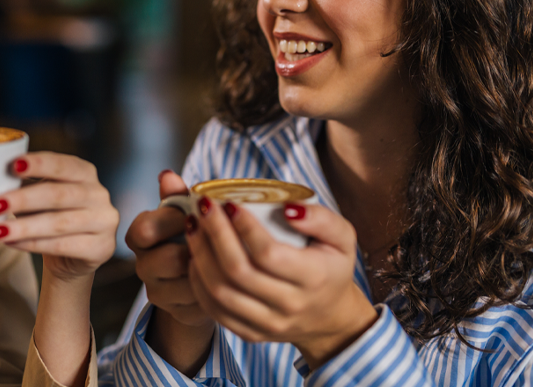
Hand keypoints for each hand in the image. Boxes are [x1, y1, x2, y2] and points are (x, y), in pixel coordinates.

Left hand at [0, 152, 117, 281]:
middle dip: (24, 199)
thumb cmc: (53, 218)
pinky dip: (33, 244)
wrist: (72, 259)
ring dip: (24, 226)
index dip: (39, 164)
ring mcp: (104, 222)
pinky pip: (63, 246)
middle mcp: (99, 194)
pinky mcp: (102, 248)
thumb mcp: (43, 196)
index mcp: (86, 173)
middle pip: (59, 194)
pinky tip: (13, 243)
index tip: (13, 165)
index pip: (63, 164)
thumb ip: (27, 184)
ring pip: (60, 223)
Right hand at [125, 170, 214, 375]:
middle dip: (199, 249)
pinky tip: (225, 278)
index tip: (197, 214)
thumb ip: (176, 195)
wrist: (201, 274)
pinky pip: (201, 303)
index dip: (173, 221)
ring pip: (189, 283)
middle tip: (218, 239)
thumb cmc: (192, 233)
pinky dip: (217, 290)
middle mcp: (143, 266)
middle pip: (170, 259)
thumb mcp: (185, 211)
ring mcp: (157, 292)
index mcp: (139, 236)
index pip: (145, 229)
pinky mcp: (176, 312)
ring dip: (212, 270)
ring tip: (225, 258)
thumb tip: (167, 174)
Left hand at [186, 199, 377, 368]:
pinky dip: (198, 281)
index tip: (229, 202)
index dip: (244, 227)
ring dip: (200, 255)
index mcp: (313, 279)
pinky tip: (195, 255)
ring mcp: (268, 324)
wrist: (330, 318)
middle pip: (237, 271)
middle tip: (203, 206)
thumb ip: (322, 218)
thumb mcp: (342, 239)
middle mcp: (289, 306)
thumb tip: (289, 208)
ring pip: (220, 291)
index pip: (268, 254)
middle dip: (214, 233)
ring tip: (193, 225)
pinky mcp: (250, 333)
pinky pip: (214, 309)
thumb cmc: (331, 268)